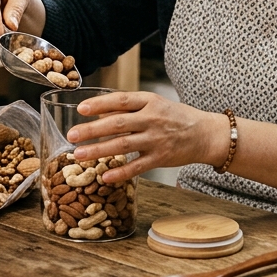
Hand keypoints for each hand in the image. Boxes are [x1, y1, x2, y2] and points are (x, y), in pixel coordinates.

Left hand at [65, 91, 226, 184]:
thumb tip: (98, 114)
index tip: (81, 109)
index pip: (121, 100)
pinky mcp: (161, 158)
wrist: (205, 134)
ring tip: (79, 155)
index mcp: (150, 102)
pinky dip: (121, 172)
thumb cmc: (176, 117)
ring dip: (99, 150)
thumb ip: (128, 108)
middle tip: (71, 135)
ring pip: (123, 145)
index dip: (99, 104)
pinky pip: (137, 166)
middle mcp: (152, 119)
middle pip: (117, 123)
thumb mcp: (154, 104)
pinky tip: (105, 176)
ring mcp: (156, 140)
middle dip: (92, 130)